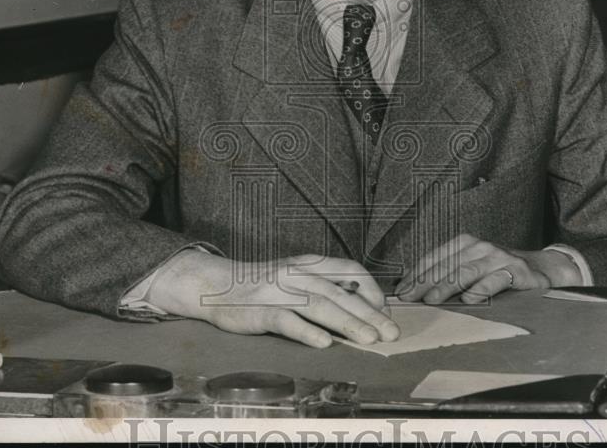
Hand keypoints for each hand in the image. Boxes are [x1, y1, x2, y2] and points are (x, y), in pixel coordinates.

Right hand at [146, 251, 399, 347]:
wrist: (215, 285)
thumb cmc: (261, 286)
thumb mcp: (295, 276)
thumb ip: (323, 285)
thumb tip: (361, 305)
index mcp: (309, 263)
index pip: (349, 269)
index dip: (371, 290)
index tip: (386, 311)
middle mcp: (297, 273)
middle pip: (340, 292)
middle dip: (369, 314)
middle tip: (391, 333)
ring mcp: (278, 291)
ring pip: (319, 305)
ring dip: (348, 323)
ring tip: (369, 340)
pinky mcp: (260, 311)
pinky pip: (286, 321)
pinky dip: (306, 332)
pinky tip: (324, 344)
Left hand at [395, 234, 581, 303]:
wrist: (540, 268)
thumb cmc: (498, 270)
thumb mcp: (472, 266)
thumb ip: (448, 274)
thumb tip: (416, 289)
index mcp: (465, 243)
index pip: (435, 257)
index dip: (417, 274)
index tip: (402, 290)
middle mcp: (480, 247)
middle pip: (448, 265)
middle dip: (425, 282)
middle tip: (409, 297)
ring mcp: (498, 257)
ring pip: (467, 271)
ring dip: (447, 286)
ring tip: (432, 299)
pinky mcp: (515, 271)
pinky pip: (495, 280)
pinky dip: (481, 289)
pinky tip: (469, 299)